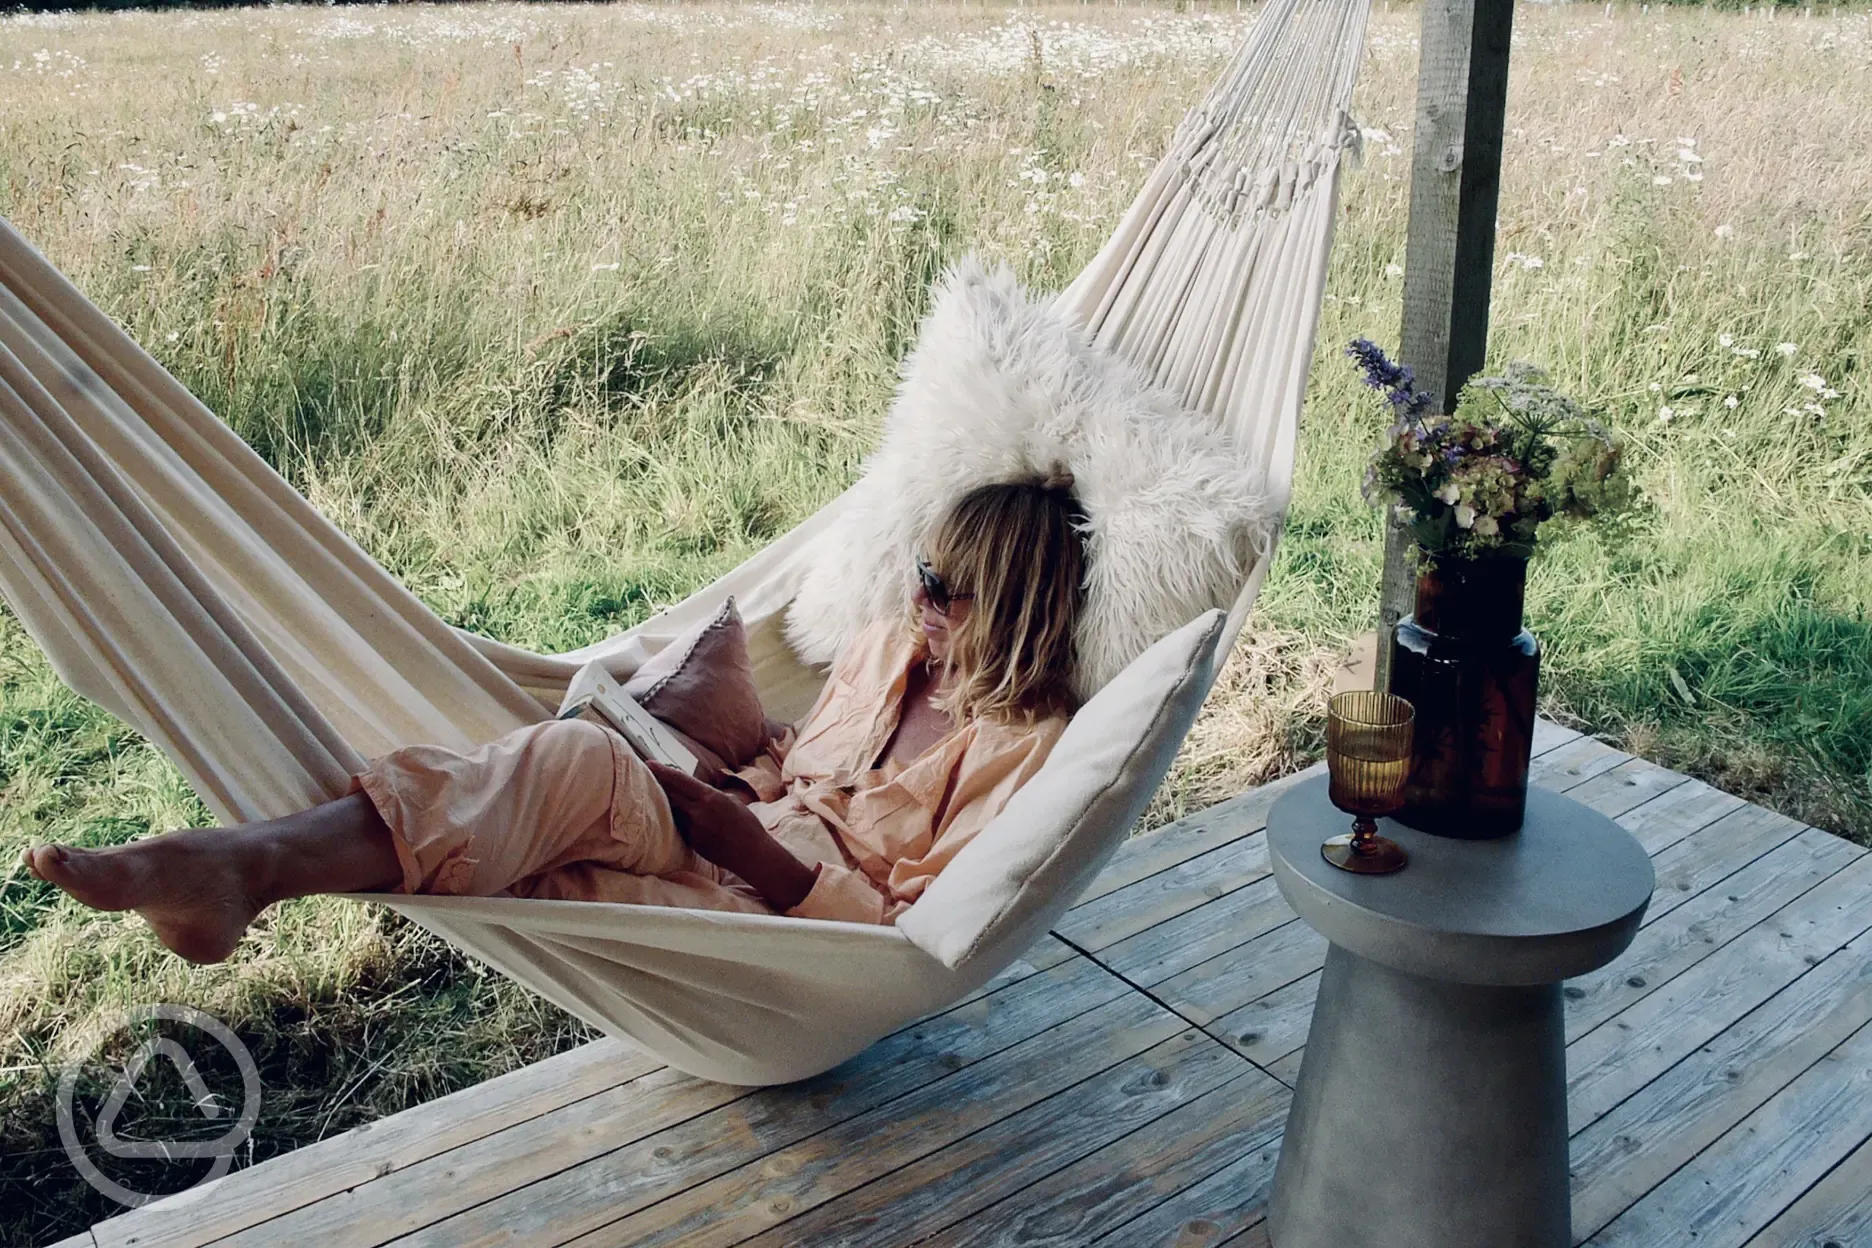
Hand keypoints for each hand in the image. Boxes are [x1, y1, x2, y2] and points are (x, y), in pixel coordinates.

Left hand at [645, 761, 816, 910]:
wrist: (752, 854)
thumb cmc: (747, 825)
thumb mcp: (731, 801)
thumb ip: (710, 795)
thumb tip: (694, 789)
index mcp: (710, 798)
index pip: (679, 780)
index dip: (662, 770)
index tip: (648, 763)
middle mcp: (699, 812)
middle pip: (669, 794)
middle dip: (658, 784)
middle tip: (645, 774)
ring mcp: (693, 829)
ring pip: (672, 811)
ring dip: (666, 802)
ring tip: (656, 792)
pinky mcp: (692, 842)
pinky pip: (680, 826)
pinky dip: (677, 818)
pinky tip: (674, 815)